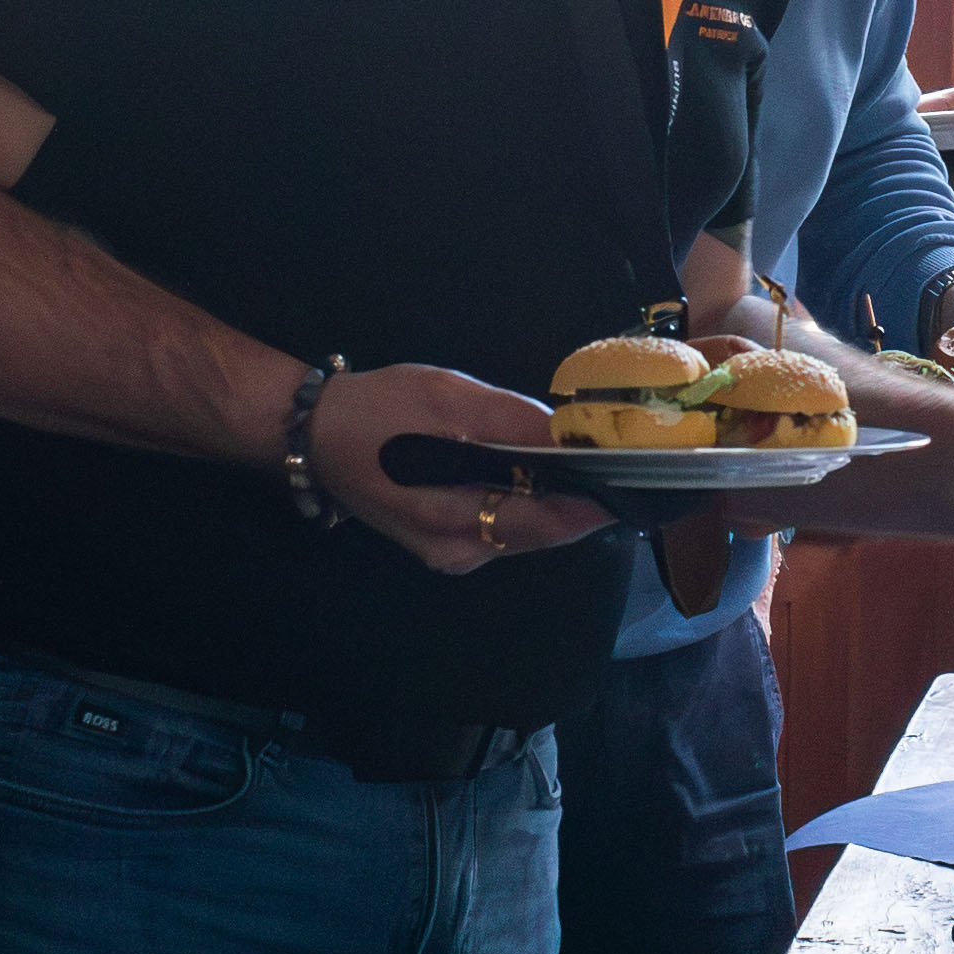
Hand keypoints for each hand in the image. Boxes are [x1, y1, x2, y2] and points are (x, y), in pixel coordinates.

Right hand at [310, 361, 611, 579]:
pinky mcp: (445, 543)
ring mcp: (450, 555)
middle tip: (626, 461)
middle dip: (583, 499)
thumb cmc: (377, 410)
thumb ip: (511, 421)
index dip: (597, 503)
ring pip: (526, 531)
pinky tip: (542, 471)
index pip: (548, 523)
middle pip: (543, 532)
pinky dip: (528, 501)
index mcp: (453, 521)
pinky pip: (503, 525)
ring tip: (594, 460)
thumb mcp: (447, 398)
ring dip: (557, 499)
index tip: (640, 479)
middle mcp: (458, 552)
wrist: (313, 431)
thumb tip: (572, 436)